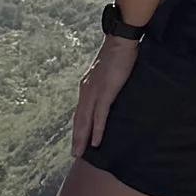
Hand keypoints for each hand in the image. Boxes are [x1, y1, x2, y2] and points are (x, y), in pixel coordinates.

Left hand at [72, 32, 140, 159]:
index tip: (77, 140)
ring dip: (82, 138)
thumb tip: (108, 93)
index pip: (80, 111)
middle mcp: (86, 90)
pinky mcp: (106, 92)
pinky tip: (96, 141)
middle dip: (76, 138)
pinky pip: (99, 114)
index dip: (78, 127)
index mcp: (87, 86)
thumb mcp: (107, 72)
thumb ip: (105, 84)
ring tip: (80, 153)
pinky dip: (97, 129)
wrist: (120, 41)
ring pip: (86, 120)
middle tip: (74, 154)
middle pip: (79, 119)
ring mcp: (95, 92)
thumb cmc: (117, 54)